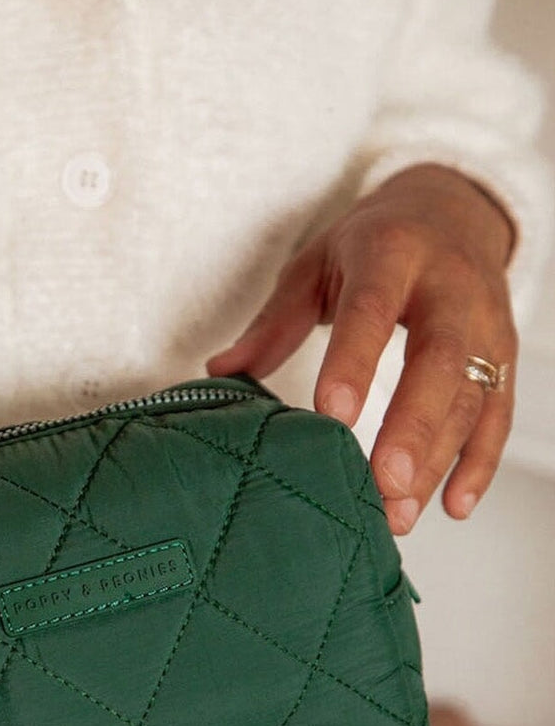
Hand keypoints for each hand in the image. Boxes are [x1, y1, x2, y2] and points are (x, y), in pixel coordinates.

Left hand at [206, 163, 517, 533]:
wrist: (452, 210)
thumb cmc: (373, 245)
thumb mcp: (317, 264)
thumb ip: (274, 322)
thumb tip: (220, 371)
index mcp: (391, 253)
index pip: (371, 310)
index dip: (354, 363)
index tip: (332, 416)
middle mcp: (450, 286)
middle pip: (440, 360)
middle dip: (412, 426)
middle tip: (382, 482)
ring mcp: (485, 322)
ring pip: (471, 397)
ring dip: (437, 461)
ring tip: (399, 514)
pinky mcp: (505, 353)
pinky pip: (498, 412)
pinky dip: (479, 462)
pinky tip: (452, 504)